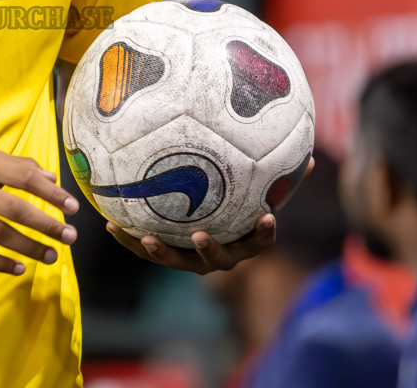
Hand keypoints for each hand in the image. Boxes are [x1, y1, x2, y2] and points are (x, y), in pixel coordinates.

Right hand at [0, 148, 79, 274]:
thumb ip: (14, 165)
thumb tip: (51, 177)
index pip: (23, 177)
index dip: (51, 192)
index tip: (73, 207)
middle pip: (14, 208)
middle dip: (46, 224)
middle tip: (70, 237)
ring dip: (28, 247)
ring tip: (51, 256)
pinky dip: (0, 263)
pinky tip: (19, 268)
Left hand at [106, 155, 315, 273]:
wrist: (218, 232)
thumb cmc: (242, 205)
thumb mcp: (259, 191)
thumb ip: (278, 177)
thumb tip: (308, 154)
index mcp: (246, 240)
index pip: (262, 239)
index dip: (266, 231)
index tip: (268, 216)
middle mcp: (221, 254)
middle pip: (216, 260)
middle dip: (209, 250)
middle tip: (201, 235)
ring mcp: (192, 259)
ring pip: (177, 260)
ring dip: (160, 251)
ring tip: (144, 238)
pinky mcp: (168, 253)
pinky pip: (146, 247)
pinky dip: (129, 237)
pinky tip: (108, 221)